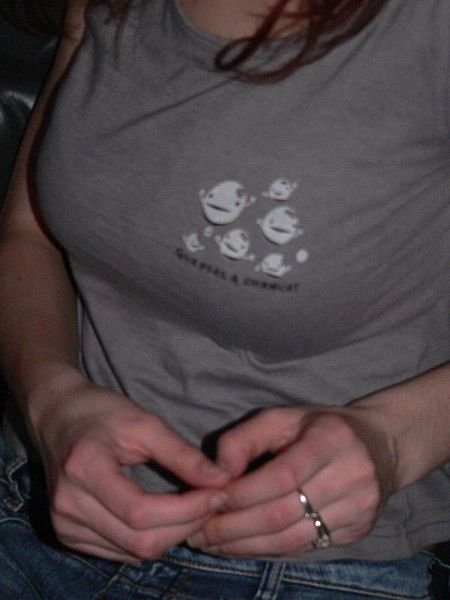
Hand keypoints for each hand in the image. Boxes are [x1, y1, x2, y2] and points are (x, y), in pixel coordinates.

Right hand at [32, 373, 229, 562]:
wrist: (58, 415)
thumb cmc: (102, 412)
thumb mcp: (144, 423)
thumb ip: (182, 454)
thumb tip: (221, 480)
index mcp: (85, 470)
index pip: (141, 512)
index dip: (187, 509)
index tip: (218, 492)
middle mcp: (68, 506)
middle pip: (139, 540)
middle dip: (187, 525)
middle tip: (213, 500)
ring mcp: (64, 525)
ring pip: (133, 552)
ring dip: (173, 535)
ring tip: (195, 506)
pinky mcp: (68, 535)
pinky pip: (120, 552)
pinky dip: (151, 539)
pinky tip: (167, 516)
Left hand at [188, 405, 395, 556]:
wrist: (379, 444)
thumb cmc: (319, 426)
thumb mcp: (282, 417)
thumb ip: (246, 438)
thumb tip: (218, 471)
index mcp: (332, 439)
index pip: (284, 475)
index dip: (244, 492)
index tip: (209, 500)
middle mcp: (353, 476)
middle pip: (285, 513)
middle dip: (235, 527)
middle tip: (197, 532)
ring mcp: (360, 508)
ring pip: (293, 539)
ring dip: (245, 545)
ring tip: (210, 544)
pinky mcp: (358, 531)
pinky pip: (304, 547)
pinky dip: (266, 550)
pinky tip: (240, 547)